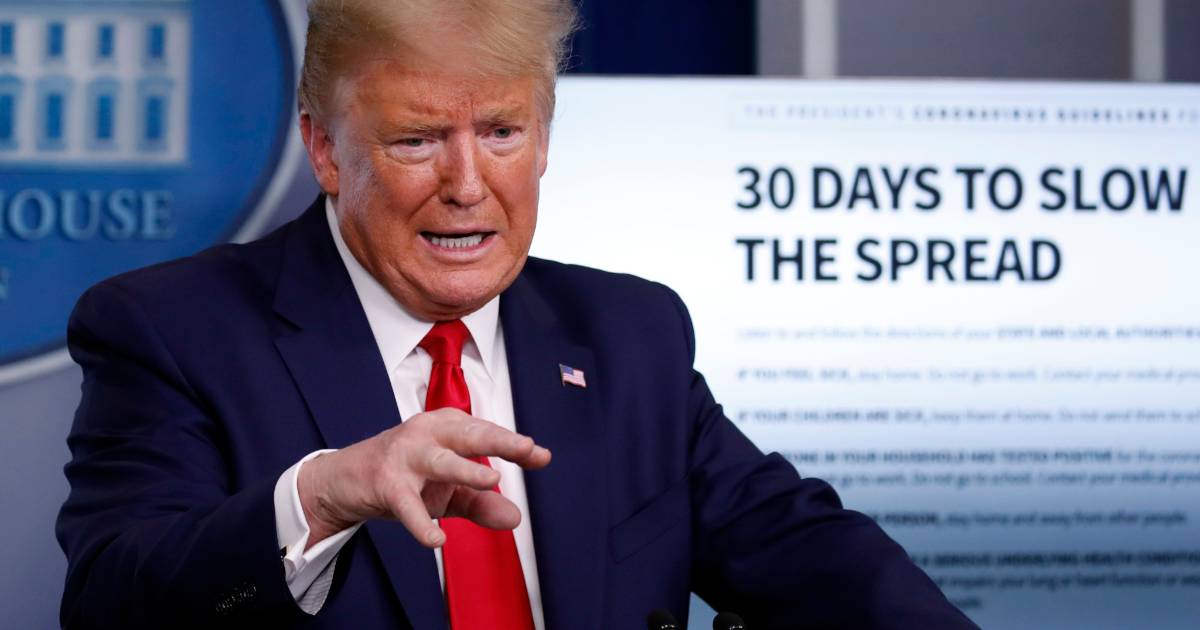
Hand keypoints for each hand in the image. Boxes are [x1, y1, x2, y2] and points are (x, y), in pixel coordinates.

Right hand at [296, 407, 550, 548]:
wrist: (346, 479)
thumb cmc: (405, 475)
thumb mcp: (447, 491)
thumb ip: (481, 503)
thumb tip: (515, 518)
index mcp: (448, 427)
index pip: (487, 433)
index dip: (515, 444)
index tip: (542, 456)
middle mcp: (428, 434)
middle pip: (469, 435)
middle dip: (499, 440)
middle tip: (526, 449)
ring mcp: (405, 456)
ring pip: (440, 461)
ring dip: (464, 469)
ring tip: (491, 479)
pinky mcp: (386, 483)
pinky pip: (406, 505)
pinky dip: (421, 523)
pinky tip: (436, 540)